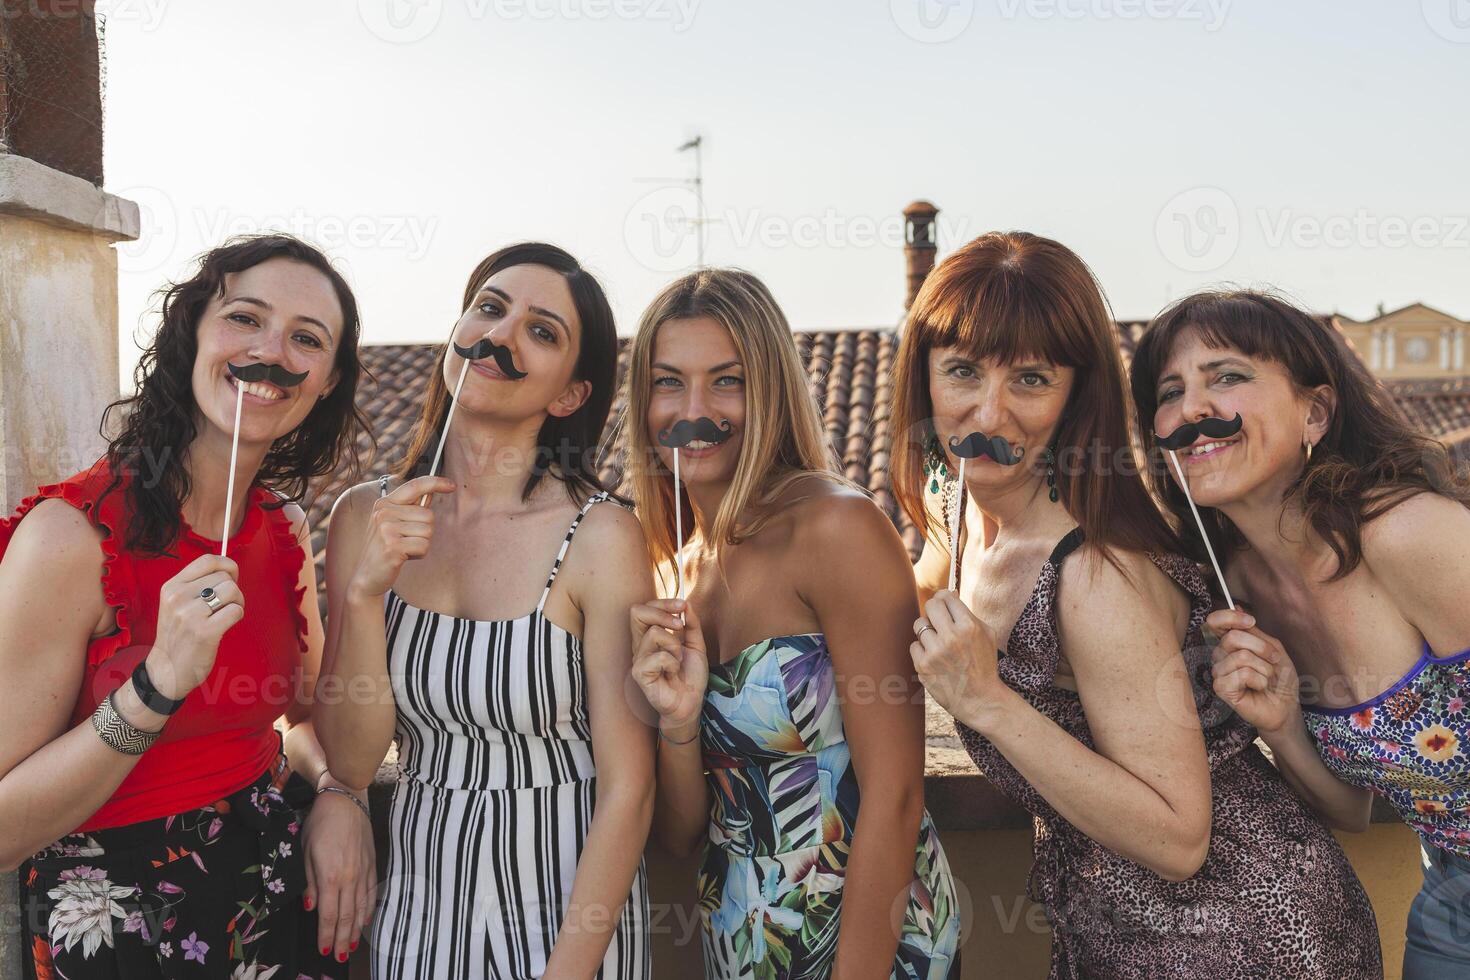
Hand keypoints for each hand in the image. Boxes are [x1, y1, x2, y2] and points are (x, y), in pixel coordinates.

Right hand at [145, 554, 244, 697]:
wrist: (166, 671)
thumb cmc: (179, 635)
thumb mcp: (177, 604)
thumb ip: (197, 585)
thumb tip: (230, 569)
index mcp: (171, 587)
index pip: (207, 560)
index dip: (227, 566)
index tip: (231, 578)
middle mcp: (178, 597)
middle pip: (224, 577)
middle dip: (233, 590)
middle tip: (224, 606)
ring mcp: (190, 615)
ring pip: (232, 591)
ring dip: (237, 603)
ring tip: (224, 616)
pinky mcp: (204, 632)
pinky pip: (236, 611)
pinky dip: (237, 617)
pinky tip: (224, 626)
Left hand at [303, 776, 375, 963]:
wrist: (345, 800)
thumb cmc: (320, 823)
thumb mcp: (305, 852)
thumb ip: (310, 883)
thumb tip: (310, 907)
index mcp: (331, 876)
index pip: (329, 914)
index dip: (327, 935)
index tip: (325, 949)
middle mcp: (350, 877)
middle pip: (348, 916)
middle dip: (343, 939)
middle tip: (340, 957)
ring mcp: (364, 871)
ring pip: (362, 907)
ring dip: (357, 929)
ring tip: (353, 946)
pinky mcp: (372, 863)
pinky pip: (372, 892)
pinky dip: (369, 909)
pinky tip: (366, 920)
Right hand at [348, 476, 455, 599]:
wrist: (367, 576)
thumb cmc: (385, 549)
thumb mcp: (393, 523)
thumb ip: (410, 508)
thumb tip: (431, 493)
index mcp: (384, 504)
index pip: (415, 485)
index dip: (436, 482)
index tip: (452, 485)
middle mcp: (384, 513)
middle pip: (428, 515)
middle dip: (425, 531)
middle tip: (406, 541)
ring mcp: (386, 529)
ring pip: (428, 531)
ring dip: (422, 544)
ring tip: (403, 549)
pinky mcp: (392, 546)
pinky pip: (424, 546)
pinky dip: (419, 554)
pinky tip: (403, 557)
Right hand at [630, 599, 708, 737]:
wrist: (691, 703)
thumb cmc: (690, 676)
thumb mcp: (696, 645)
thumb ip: (691, 625)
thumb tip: (686, 604)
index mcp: (650, 636)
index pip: (645, 608)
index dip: (663, 602)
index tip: (683, 606)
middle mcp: (640, 645)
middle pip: (636, 612)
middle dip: (662, 612)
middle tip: (680, 625)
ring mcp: (638, 659)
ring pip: (653, 633)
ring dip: (674, 645)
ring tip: (678, 660)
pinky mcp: (640, 674)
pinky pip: (658, 657)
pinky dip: (672, 662)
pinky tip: (672, 672)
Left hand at [910, 590, 1007, 729]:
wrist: (981, 699)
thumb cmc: (983, 663)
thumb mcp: (986, 634)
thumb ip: (967, 612)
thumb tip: (948, 593)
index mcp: (969, 626)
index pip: (946, 597)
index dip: (945, 599)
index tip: (945, 605)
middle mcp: (951, 637)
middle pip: (930, 606)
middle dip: (934, 610)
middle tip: (939, 620)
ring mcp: (935, 652)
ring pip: (920, 625)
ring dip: (928, 631)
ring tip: (939, 643)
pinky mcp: (923, 666)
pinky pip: (914, 645)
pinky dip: (923, 650)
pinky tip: (935, 659)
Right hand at [1207, 609, 1301, 737]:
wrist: (1286, 706)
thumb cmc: (1280, 679)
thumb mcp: (1273, 648)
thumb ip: (1254, 631)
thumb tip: (1236, 606)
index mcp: (1230, 644)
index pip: (1214, 622)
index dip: (1229, 617)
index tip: (1250, 621)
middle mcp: (1220, 656)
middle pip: (1232, 637)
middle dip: (1261, 648)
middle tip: (1273, 660)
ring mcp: (1219, 672)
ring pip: (1240, 657)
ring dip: (1263, 668)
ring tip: (1266, 678)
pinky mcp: (1221, 688)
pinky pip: (1241, 674)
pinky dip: (1258, 680)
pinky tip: (1259, 688)